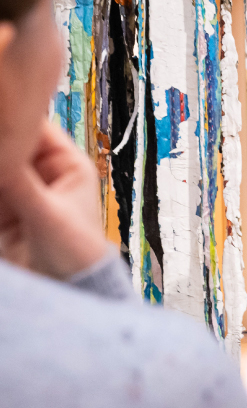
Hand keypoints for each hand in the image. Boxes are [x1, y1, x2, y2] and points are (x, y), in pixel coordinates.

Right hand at [0, 122, 107, 278]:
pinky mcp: (5, 208)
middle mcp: (45, 172)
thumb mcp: (46, 214)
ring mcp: (23, 188)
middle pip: (10, 145)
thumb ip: (18, 182)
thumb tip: (1, 152)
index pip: (35, 127)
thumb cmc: (76, 252)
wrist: (69, 288)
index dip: (11, 118)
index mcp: (68, 164)